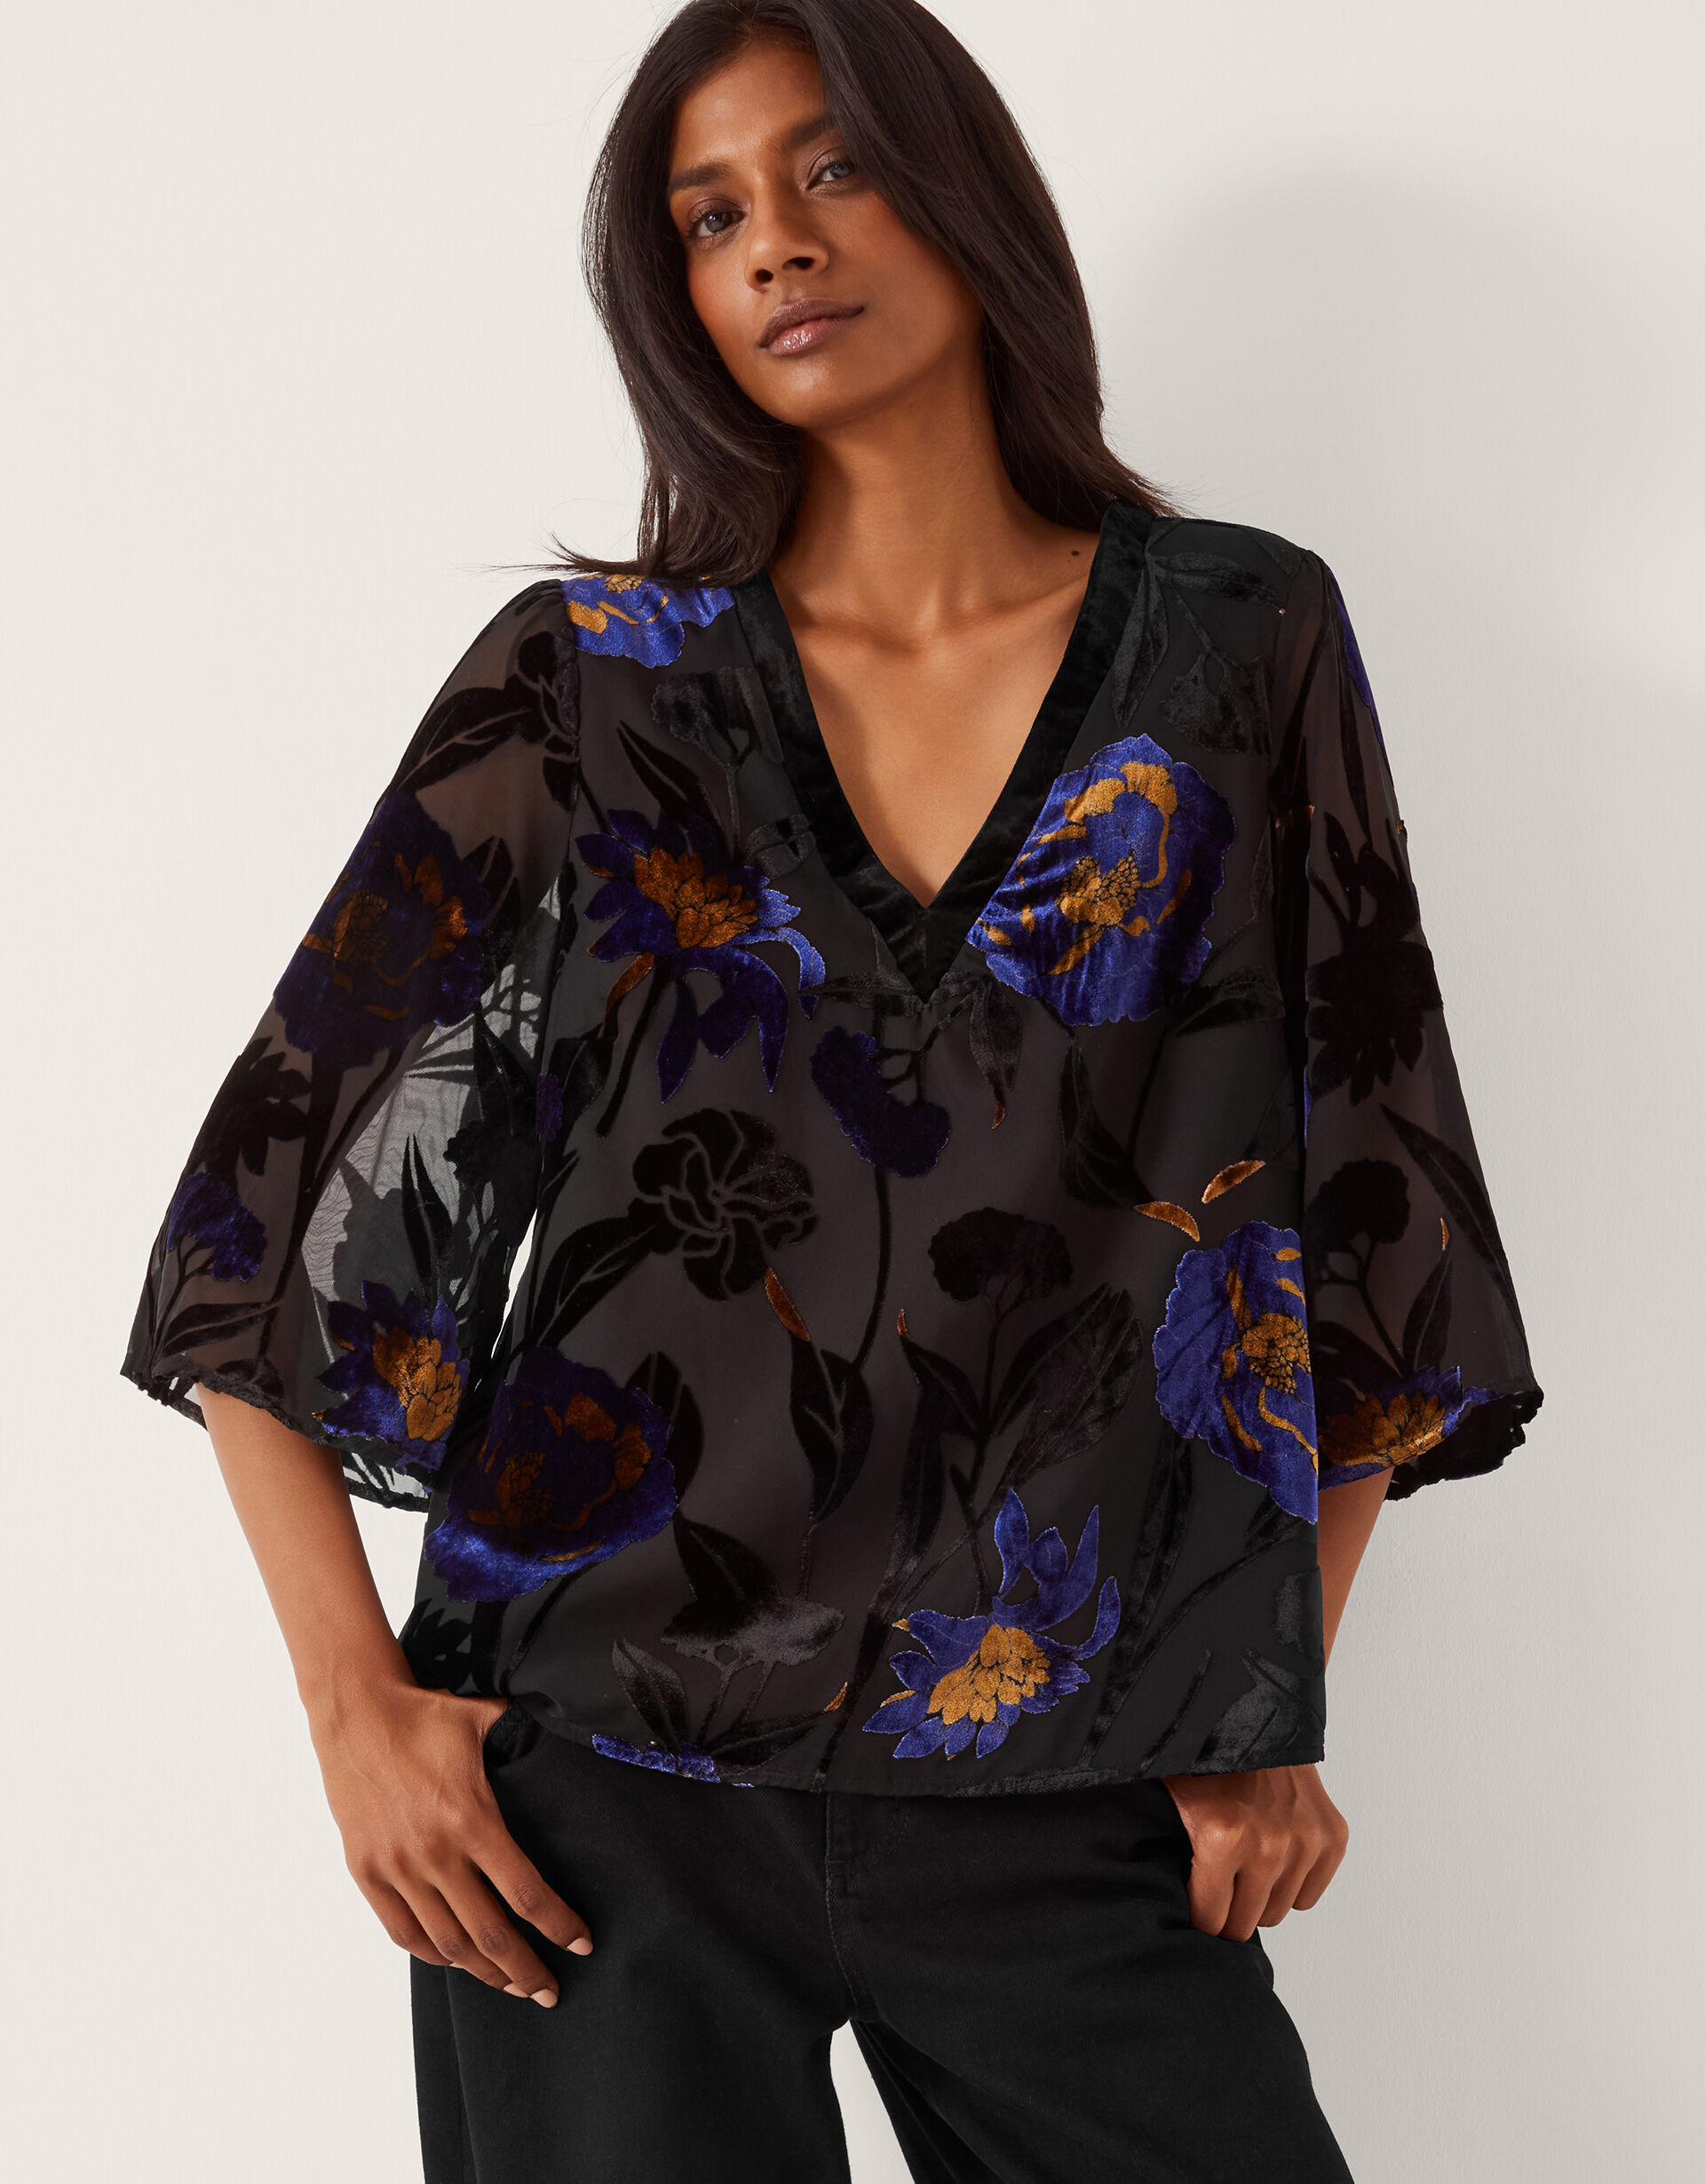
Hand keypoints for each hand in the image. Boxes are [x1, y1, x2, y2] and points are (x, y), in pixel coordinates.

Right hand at [307, 1676, 592, 2003]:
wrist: (357, 1712)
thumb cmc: (425, 1715)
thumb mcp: (486, 1720)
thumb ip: (526, 1735)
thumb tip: (573, 1730)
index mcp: (471, 1819)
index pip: (524, 1892)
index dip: (558, 1925)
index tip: (582, 1943)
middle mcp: (434, 1853)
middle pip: (489, 1934)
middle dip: (525, 1970)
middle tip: (551, 1991)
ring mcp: (397, 1868)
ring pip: (447, 1944)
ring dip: (483, 1973)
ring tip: (511, 1986)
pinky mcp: (367, 1872)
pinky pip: (403, 1932)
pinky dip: (432, 1955)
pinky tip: (456, 1962)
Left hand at [1160, 1763, 1348, 1940]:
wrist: (1256, 1711)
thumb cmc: (1208, 1755)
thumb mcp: (1170, 1796)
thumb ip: (1163, 1845)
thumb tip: (1144, 1891)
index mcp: (1222, 1838)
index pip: (1211, 1920)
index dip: (1199, 1915)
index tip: (1196, 1904)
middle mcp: (1268, 1846)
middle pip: (1245, 1924)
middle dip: (1227, 1912)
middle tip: (1219, 1887)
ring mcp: (1304, 1842)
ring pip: (1277, 1912)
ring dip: (1258, 1897)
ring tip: (1244, 1866)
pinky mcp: (1332, 1837)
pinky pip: (1308, 1896)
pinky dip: (1291, 1885)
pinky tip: (1274, 1859)